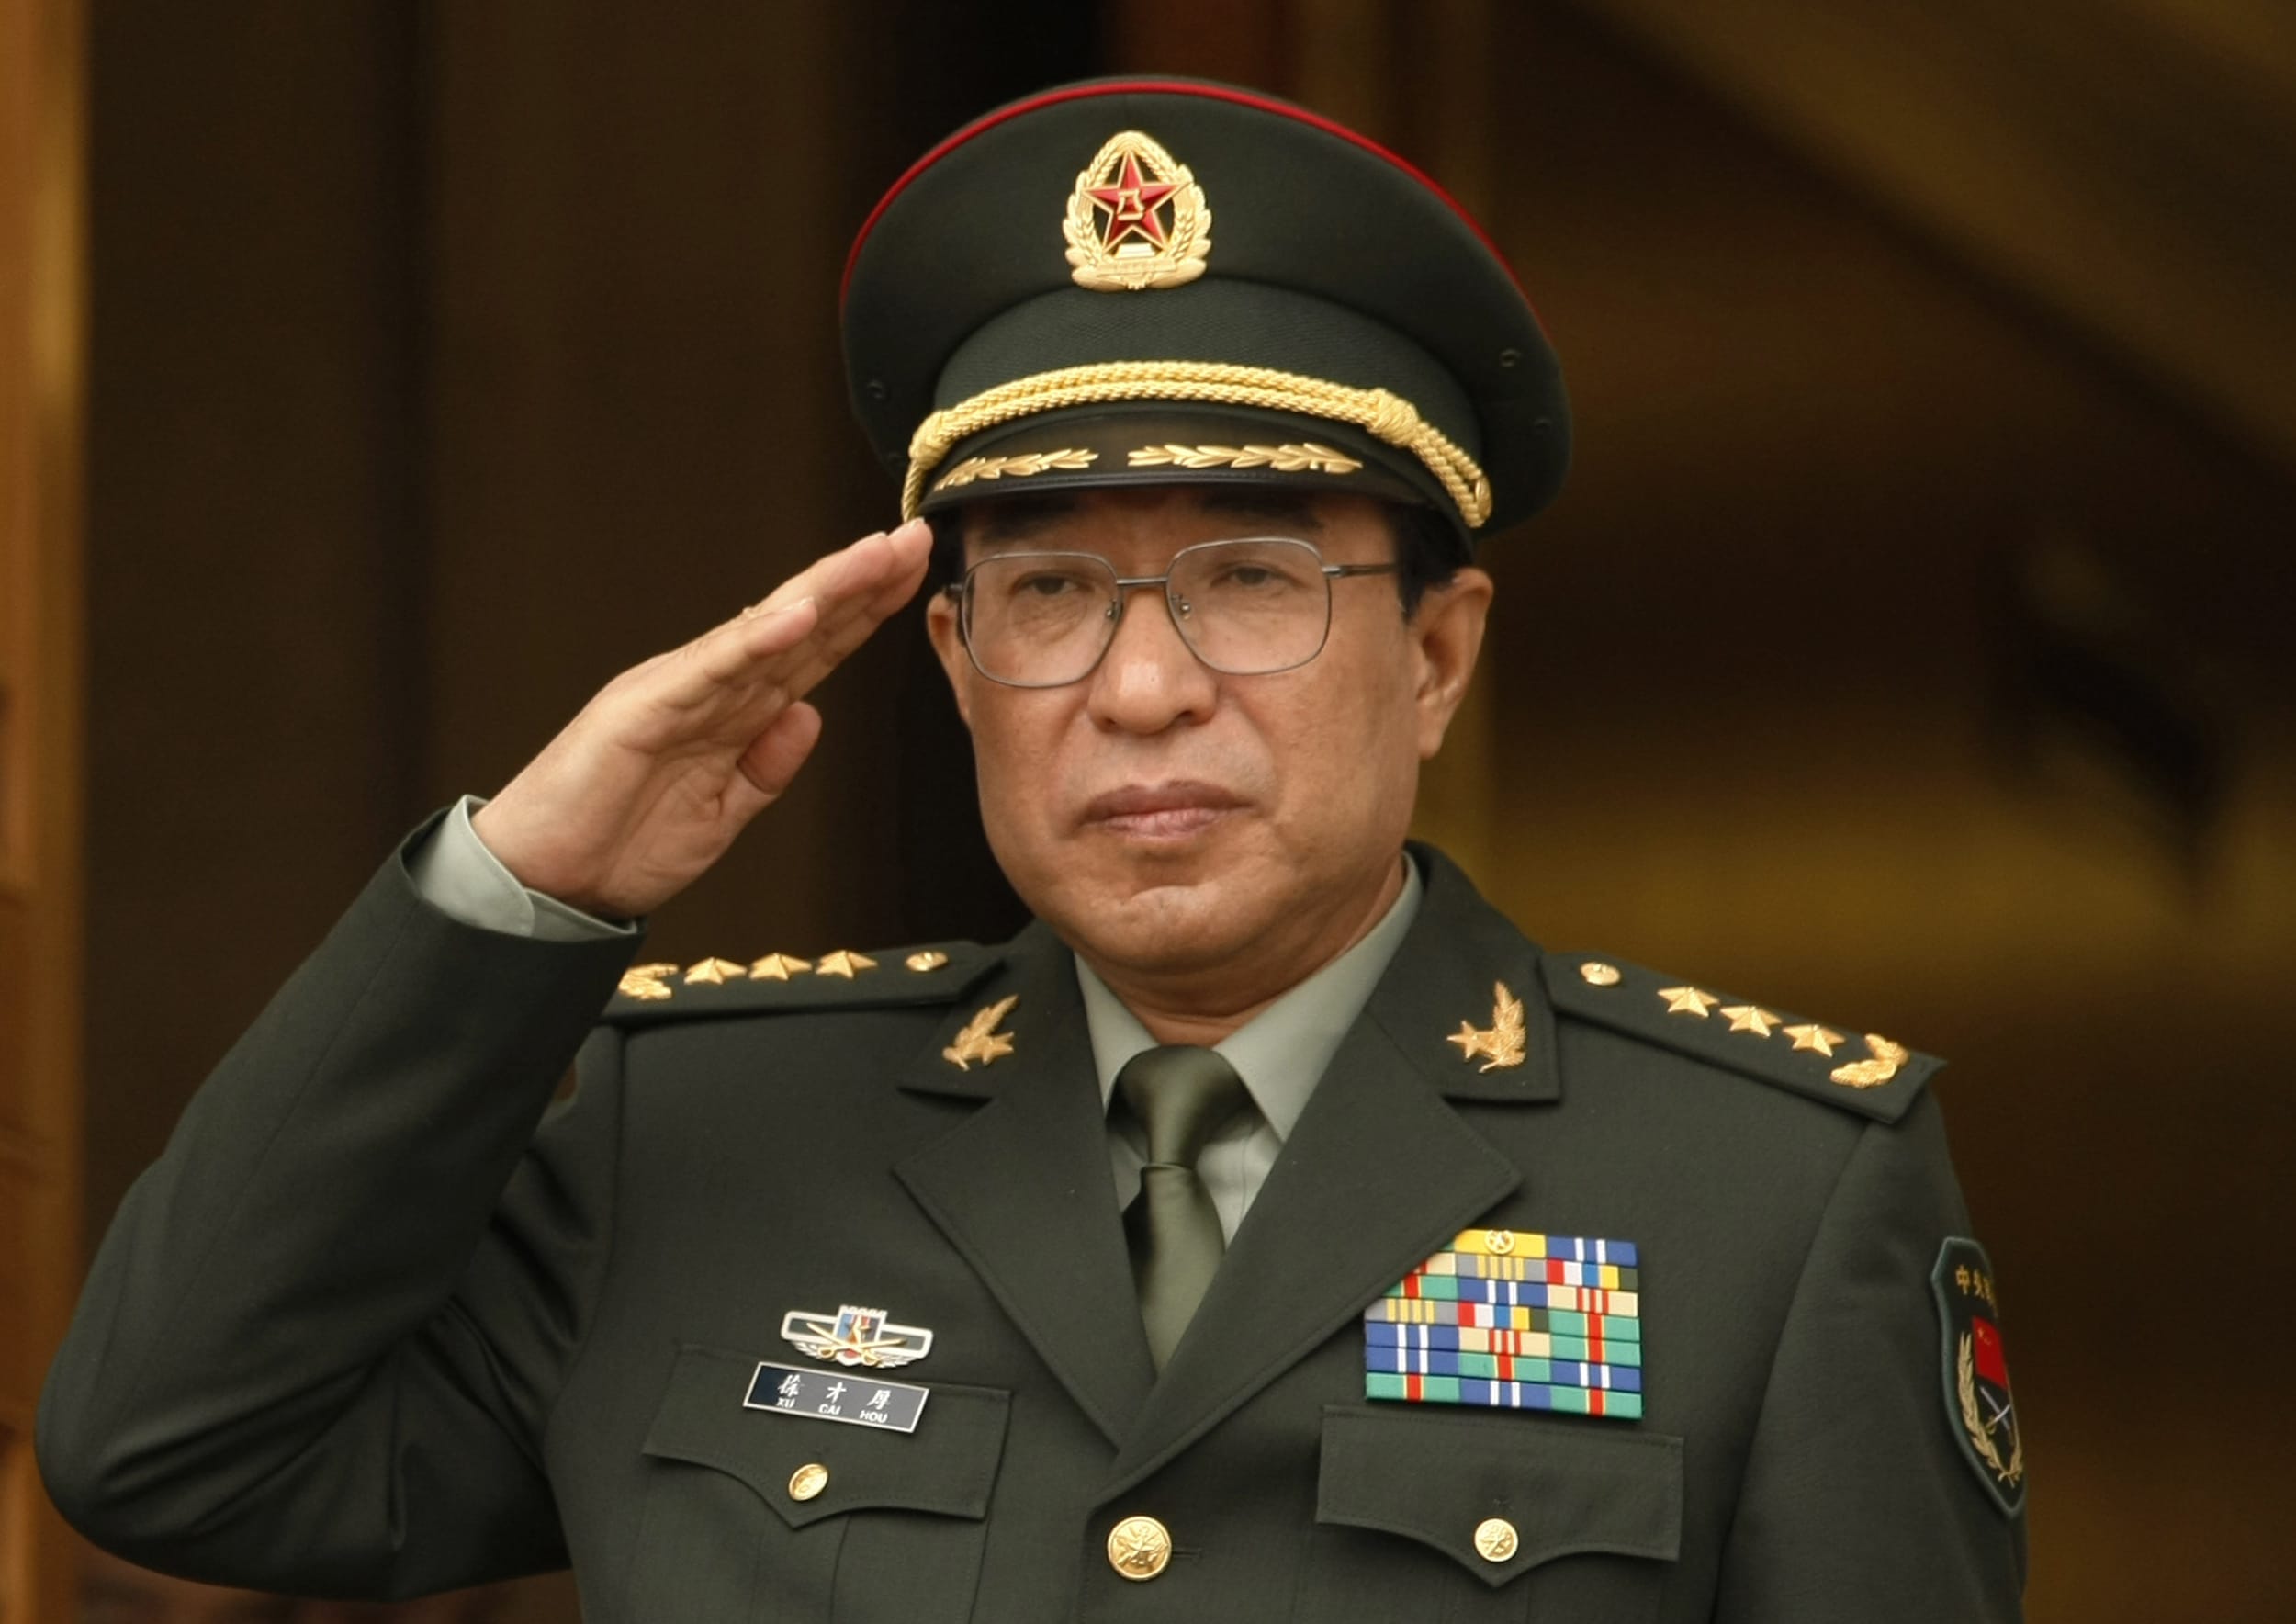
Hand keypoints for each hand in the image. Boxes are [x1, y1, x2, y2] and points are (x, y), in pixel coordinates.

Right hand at [471, 520, 932, 918]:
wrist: (543, 885)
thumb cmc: (619, 845)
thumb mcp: (722, 814)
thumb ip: (766, 767)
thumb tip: (811, 716)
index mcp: (729, 710)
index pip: (810, 651)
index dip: (862, 613)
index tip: (912, 576)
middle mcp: (707, 687)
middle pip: (798, 624)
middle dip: (860, 582)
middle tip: (916, 536)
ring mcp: (675, 691)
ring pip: (762, 631)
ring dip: (824, 591)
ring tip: (876, 555)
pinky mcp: (641, 710)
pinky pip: (708, 670)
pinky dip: (754, 641)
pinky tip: (797, 614)